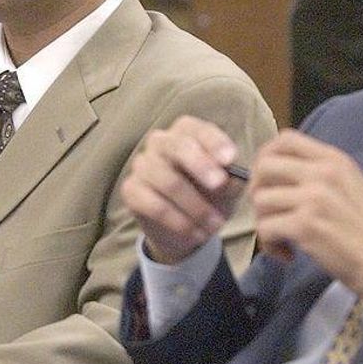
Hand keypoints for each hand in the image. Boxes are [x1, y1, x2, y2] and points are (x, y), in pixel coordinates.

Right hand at [121, 115, 245, 263]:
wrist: (187, 228)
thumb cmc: (210, 196)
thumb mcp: (228, 188)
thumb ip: (231, 180)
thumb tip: (229, 179)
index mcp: (185, 133)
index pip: (197, 129)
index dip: (214, 143)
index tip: (230, 159)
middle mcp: (160, 142)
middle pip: (177, 147)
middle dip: (201, 166)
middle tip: (219, 185)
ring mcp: (142, 165)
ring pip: (169, 182)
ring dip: (196, 207)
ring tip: (216, 225)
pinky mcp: (131, 190)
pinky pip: (154, 205)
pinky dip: (179, 222)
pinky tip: (196, 234)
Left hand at [248, 129, 362, 296]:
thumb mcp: (348, 184)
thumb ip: (316, 172)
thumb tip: (272, 170)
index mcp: (333, 159)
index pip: (285, 139)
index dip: (265, 157)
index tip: (266, 180)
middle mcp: (323, 173)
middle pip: (264, 166)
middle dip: (257, 191)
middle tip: (270, 213)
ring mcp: (313, 198)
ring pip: (260, 200)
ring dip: (264, 223)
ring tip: (282, 239)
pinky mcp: (305, 225)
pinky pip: (265, 228)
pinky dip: (269, 245)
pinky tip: (287, 254)